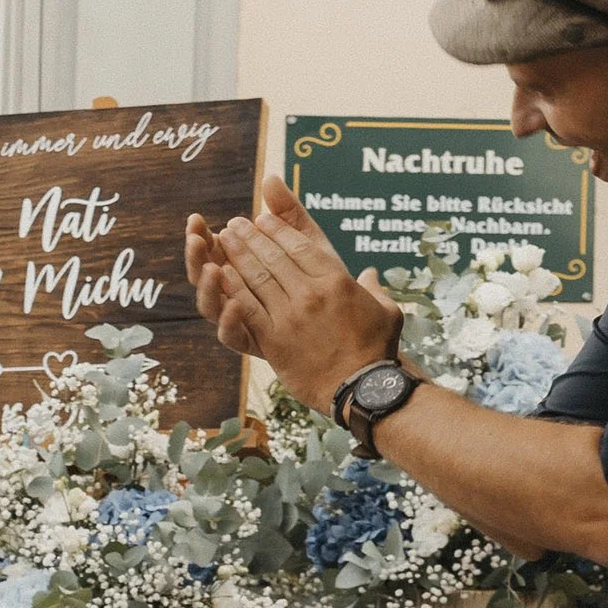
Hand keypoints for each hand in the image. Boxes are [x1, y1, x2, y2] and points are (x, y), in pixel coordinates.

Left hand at [201, 181, 404, 409]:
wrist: (363, 388)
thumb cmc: (377, 349)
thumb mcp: (386, 310)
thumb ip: (373, 287)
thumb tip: (369, 273)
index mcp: (338, 280)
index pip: (300, 245)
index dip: (278, 229)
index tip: (262, 219)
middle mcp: (312, 293)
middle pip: (274, 257)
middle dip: (251, 237)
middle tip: (235, 224)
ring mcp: (291, 315)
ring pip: (258, 277)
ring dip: (237, 255)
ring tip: (224, 240)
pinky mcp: (275, 338)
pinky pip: (249, 307)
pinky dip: (233, 288)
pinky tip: (220, 273)